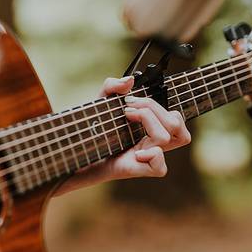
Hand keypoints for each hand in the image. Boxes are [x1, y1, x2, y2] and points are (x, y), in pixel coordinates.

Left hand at [56, 76, 190, 194]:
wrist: (76, 152)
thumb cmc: (92, 130)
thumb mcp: (100, 102)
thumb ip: (112, 86)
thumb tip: (130, 81)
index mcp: (151, 129)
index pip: (175, 118)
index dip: (160, 106)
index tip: (131, 101)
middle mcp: (152, 143)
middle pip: (175, 123)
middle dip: (152, 107)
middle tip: (128, 108)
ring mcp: (147, 158)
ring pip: (168, 137)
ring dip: (149, 120)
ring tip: (127, 118)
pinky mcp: (137, 170)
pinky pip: (160, 167)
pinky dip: (152, 155)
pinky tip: (136, 152)